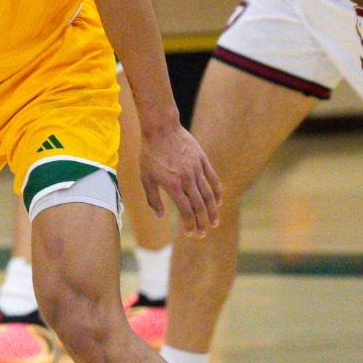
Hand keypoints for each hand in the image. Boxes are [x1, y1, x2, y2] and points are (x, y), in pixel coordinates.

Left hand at [138, 120, 221, 236]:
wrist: (161, 129)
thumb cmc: (150, 154)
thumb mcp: (145, 177)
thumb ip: (153, 199)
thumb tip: (160, 217)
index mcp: (172, 185)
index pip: (186, 211)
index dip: (190, 224)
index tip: (190, 233)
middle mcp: (187, 179)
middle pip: (199, 206)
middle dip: (202, 222)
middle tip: (203, 233)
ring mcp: (197, 169)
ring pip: (209, 195)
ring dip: (212, 211)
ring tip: (214, 222)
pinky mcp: (203, 160)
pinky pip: (213, 179)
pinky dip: (217, 192)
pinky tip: (217, 202)